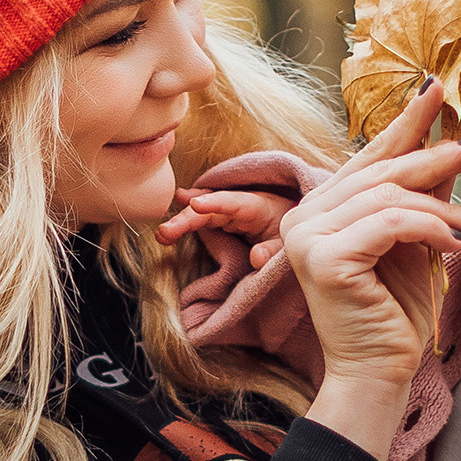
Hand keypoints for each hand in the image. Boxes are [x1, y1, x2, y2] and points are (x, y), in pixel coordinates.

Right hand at [157, 184, 290, 254]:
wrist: (298, 229)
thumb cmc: (293, 235)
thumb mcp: (289, 245)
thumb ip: (273, 250)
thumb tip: (256, 258)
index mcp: (258, 207)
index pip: (232, 202)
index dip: (213, 202)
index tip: (194, 204)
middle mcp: (240, 206)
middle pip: (210, 210)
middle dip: (187, 219)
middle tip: (164, 232)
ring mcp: (232, 214)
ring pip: (203, 214)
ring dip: (182, 222)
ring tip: (162, 234)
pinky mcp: (227, 222)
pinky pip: (205, 219)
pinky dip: (189, 220)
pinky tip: (171, 226)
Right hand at [283, 86, 460, 459]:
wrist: (379, 372)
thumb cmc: (396, 312)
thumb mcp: (418, 241)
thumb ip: (425, 197)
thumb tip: (454, 146)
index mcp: (321, 209)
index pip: (369, 155)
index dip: (405, 123)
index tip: (438, 90)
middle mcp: (304, 217)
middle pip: (380, 170)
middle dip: (434, 158)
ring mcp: (306, 236)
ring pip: (387, 195)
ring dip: (442, 208)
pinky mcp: (321, 257)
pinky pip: (389, 222)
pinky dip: (430, 228)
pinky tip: (455, 244)